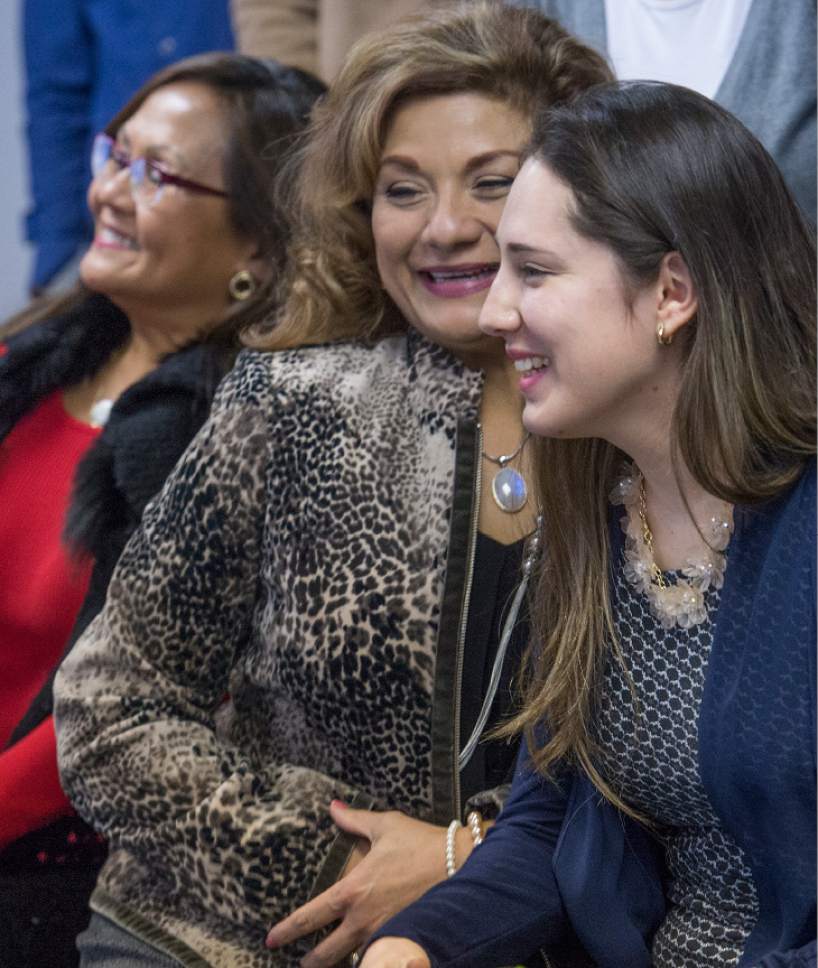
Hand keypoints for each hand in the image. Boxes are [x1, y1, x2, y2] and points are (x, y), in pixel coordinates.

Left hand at [266, 801, 460, 966]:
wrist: (461, 865)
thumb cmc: (421, 843)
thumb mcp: (386, 825)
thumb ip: (354, 820)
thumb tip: (333, 807)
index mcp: (352, 891)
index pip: (311, 916)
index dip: (288, 930)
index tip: (271, 940)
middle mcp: (363, 919)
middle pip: (326, 954)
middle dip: (310, 962)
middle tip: (301, 963)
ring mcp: (384, 935)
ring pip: (352, 961)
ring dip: (339, 963)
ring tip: (328, 962)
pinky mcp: (404, 940)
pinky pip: (378, 957)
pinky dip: (369, 960)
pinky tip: (368, 957)